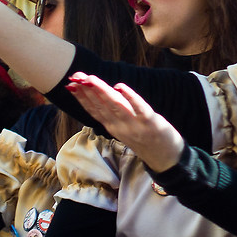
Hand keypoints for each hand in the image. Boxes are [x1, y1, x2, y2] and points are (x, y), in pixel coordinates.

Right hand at [65, 74, 185, 173]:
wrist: (166, 160)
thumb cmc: (145, 140)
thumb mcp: (124, 128)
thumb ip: (113, 114)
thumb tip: (101, 95)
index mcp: (113, 127)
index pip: (94, 110)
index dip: (81, 97)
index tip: (70, 84)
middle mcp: (120, 127)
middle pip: (101, 106)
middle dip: (87, 91)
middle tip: (75, 76)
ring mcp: (135, 126)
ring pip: (115, 106)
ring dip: (102, 91)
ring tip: (90, 79)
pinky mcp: (151, 123)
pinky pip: (139, 108)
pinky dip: (129, 97)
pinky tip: (120, 86)